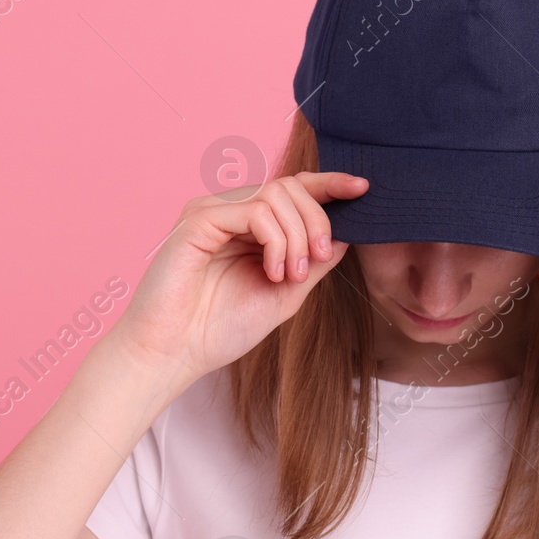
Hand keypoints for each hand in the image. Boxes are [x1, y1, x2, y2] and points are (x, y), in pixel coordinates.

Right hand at [111, 172, 367, 387]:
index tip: (363, 188)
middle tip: (318, 261)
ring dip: (296, 236)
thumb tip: (347, 232)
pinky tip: (273, 271)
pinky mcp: (198, 219)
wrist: (176, 354)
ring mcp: (212, 211)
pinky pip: (253, 210)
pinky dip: (275, 240)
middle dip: (316, 222)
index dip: (329, 184)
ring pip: (276, 194)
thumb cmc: (220, 329)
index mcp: (250, 226)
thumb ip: (314, 262)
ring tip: (291, 275)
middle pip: (291, 187)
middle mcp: (230, 211)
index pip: (294, 190)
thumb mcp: (286, 293)